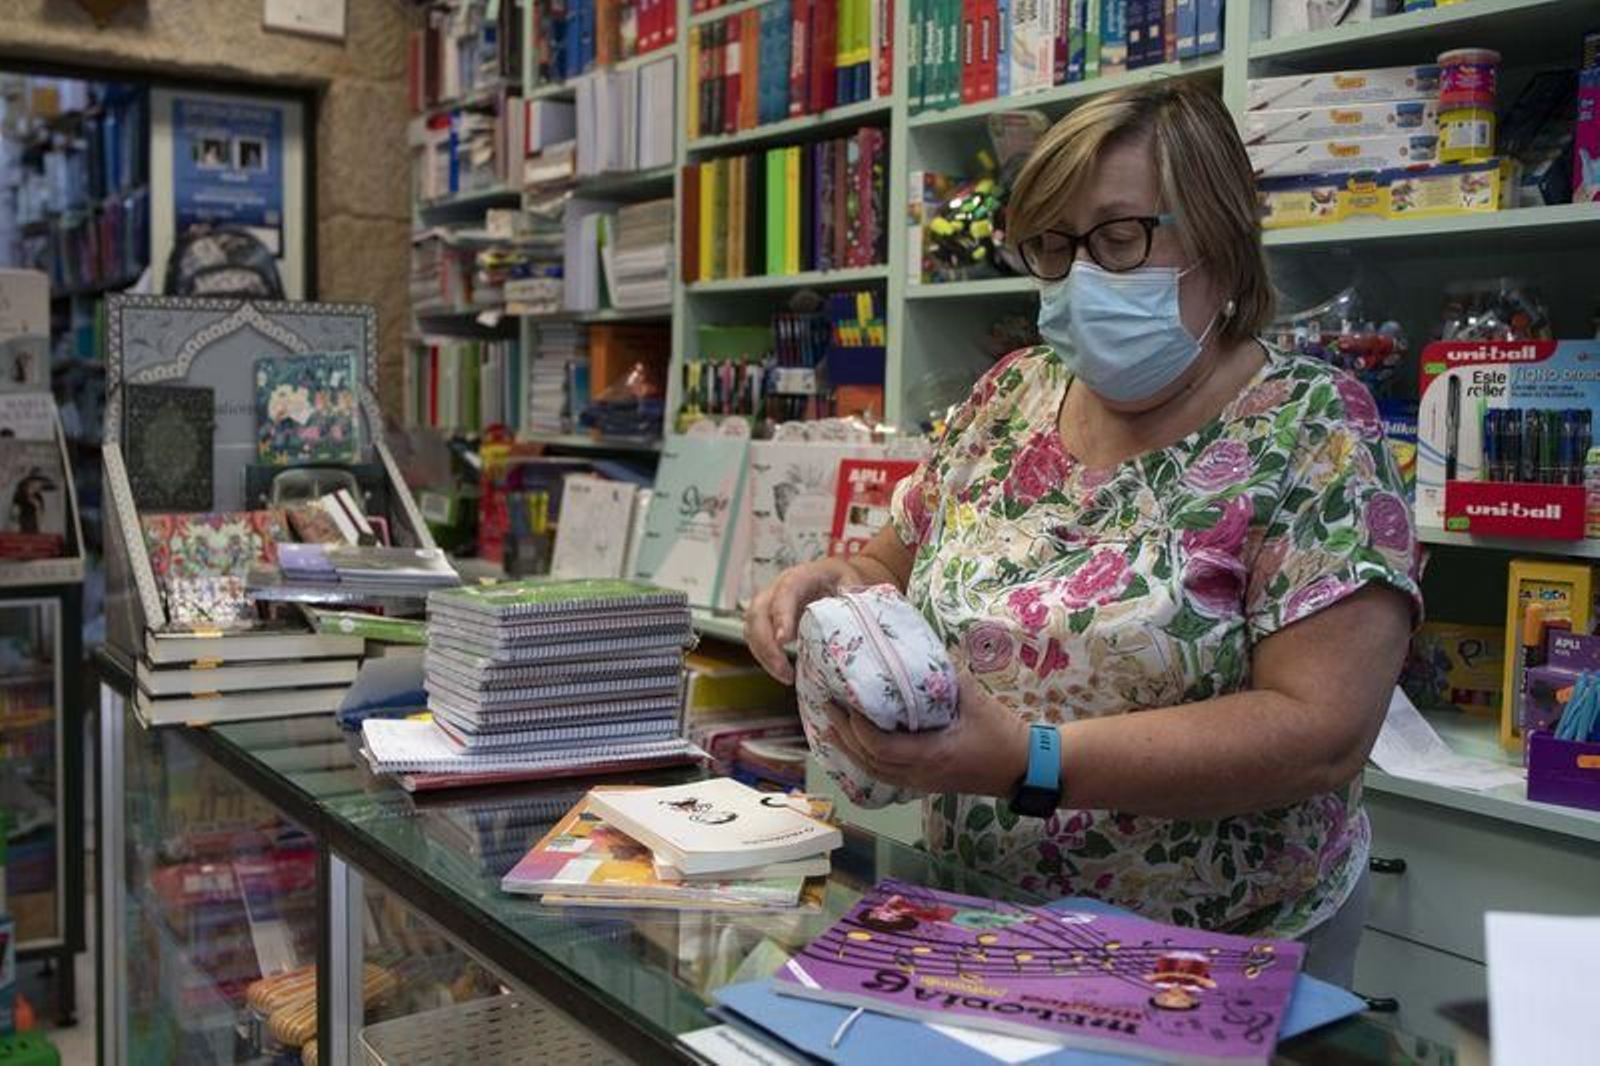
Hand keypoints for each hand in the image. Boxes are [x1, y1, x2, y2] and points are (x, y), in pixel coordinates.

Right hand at [745, 557, 858, 683]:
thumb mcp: (849, 580)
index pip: (784, 593)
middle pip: (757, 613)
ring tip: (785, 676)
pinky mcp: (768, 622)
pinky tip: (783, 672)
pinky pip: (757, 639)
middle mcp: (777, 590)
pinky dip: (766, 657)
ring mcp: (769, 606)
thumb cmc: (839, 579)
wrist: (831, 577)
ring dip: (764, 655)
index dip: (781, 615)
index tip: (783, 640)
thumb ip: (850, 592)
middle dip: (766, 644)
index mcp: (799, 577)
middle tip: (783, 669)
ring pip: (752, 629)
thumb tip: (850, 607)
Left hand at [822, 670, 1031, 798]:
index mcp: (930, 754)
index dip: (857, 727)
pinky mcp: (926, 783)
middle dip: (844, 735)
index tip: (846, 702)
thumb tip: (920, 648)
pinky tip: (859, 745)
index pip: (879, 747)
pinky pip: (886, 775)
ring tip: (833, 726)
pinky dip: (866, 759)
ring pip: (874, 772)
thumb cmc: (1002, 734)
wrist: (1025, 768)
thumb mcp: (975, 699)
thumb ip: (946, 676)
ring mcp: (921, 783)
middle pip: (868, 761)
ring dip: (850, 749)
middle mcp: (919, 774)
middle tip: (827, 708)